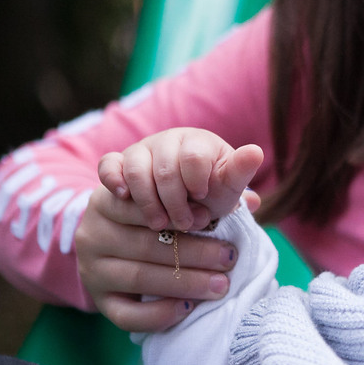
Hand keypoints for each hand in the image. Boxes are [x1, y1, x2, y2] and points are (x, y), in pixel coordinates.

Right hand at [75, 185, 254, 331]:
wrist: (117, 241)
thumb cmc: (157, 214)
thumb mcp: (174, 194)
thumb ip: (209, 190)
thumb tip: (253, 199)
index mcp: (107, 198)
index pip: (139, 201)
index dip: (176, 209)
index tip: (210, 216)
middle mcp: (92, 232)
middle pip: (146, 243)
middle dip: (194, 252)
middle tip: (230, 257)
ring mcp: (92, 268)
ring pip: (139, 278)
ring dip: (185, 283)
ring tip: (221, 284)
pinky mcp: (99, 299)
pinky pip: (126, 314)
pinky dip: (160, 314)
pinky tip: (189, 308)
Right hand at [97, 128, 262, 231]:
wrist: (183, 208)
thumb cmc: (210, 196)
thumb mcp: (227, 188)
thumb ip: (238, 173)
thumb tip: (255, 152)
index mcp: (195, 140)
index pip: (192, 155)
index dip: (197, 180)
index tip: (203, 198)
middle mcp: (165, 140)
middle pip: (164, 169)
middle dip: (177, 202)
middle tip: (188, 223)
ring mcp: (138, 153)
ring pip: (135, 171)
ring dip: (149, 202)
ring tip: (161, 224)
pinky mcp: (117, 167)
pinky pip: (108, 165)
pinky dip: (113, 178)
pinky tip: (123, 196)